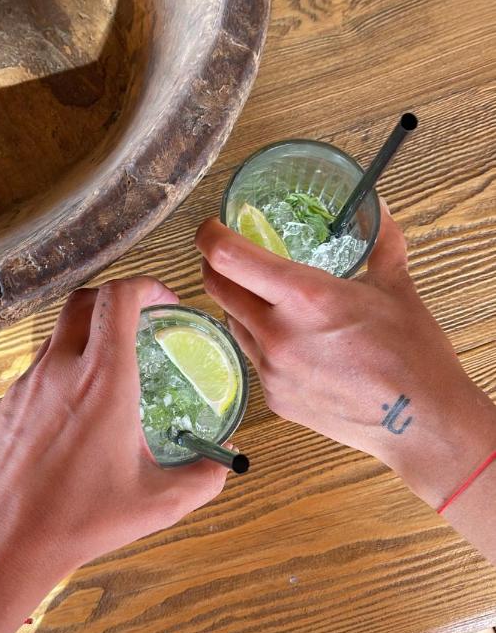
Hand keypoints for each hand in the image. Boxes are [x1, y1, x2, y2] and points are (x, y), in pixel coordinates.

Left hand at [0, 277, 225, 632]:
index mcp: (104, 380)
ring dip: (89, 333)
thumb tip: (226, 461)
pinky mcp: (5, 403)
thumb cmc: (79, 521)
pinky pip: (38, 368)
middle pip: (86, 299)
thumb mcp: (157, 503)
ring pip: (59, 333)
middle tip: (140, 317)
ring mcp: (27, 383)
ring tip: (110, 365)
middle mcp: (62, 369)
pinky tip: (75, 409)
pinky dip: (63, 368)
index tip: (164, 298)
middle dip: (116, 296)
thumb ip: (203, 477)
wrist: (2, 546)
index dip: (146, 285)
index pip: (120, 298)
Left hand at [196, 204, 495, 508]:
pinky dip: (261, 341)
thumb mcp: (396, 287)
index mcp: (306, 297)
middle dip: (216, 266)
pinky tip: (290, 340)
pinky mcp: (275, 399)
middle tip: (227, 256)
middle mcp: (278, 333)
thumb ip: (380, 242)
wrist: (422, 424)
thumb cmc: (412, 354)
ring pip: (232, 322)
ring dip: (238, 304)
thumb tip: (378, 208)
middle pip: (217, 287)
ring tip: (263, 297)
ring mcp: (272, 370)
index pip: (229, 257)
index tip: (212, 226)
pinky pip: (252, 358)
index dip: (210, 235)